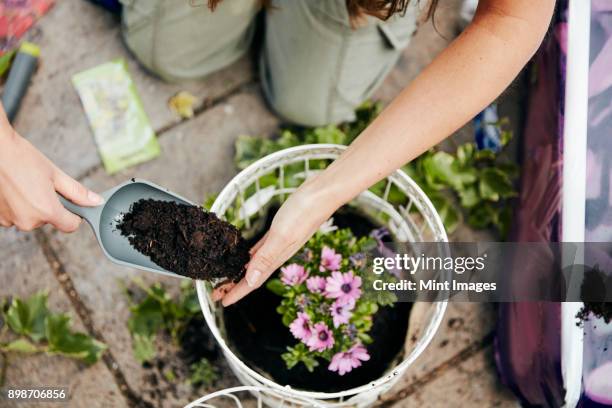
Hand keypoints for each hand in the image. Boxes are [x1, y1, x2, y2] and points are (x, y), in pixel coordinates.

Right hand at [0, 130, 103, 231]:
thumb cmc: (21, 158)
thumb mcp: (55, 174)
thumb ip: (78, 192)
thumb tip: (96, 202)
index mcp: (46, 211)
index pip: (71, 226)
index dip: (74, 215)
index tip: (70, 203)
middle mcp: (28, 221)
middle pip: (50, 220)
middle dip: (50, 205)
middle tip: (41, 185)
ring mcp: (10, 221)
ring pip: (32, 218)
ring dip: (32, 206)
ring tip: (24, 185)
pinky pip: (16, 216)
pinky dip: (17, 206)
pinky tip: (13, 190)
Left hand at [214, 178, 337, 305]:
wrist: (322, 194)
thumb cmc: (304, 213)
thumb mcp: (282, 235)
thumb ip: (267, 258)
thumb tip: (251, 281)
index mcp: (277, 257)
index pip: (253, 281)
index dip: (237, 292)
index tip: (221, 302)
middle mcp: (277, 253)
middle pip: (252, 274)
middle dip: (234, 285)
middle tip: (217, 292)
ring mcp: (278, 242)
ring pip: (255, 262)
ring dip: (241, 271)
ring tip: (227, 277)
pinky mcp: (279, 230)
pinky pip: (260, 248)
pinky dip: (251, 254)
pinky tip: (246, 254)